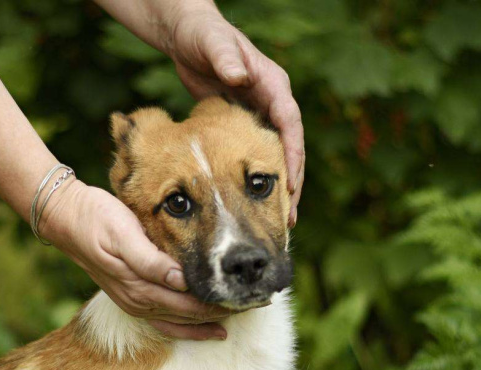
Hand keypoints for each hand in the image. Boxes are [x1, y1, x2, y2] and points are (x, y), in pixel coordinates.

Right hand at [41, 180, 233, 339]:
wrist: (67, 219)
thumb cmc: (97, 220)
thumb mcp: (124, 234)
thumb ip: (151, 261)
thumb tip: (179, 280)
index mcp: (141, 288)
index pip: (191, 304)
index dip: (222, 304)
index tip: (251, 298)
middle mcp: (140, 302)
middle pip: (191, 316)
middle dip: (225, 312)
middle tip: (258, 304)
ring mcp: (136, 303)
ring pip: (182, 322)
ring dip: (211, 321)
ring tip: (242, 316)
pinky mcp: (134, 296)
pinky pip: (168, 322)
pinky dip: (191, 326)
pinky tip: (210, 326)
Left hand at [168, 8, 304, 227]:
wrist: (188, 36)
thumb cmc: (201, 35)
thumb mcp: (212, 42)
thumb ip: (225, 57)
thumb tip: (239, 75)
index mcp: (271, 84)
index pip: (289, 123)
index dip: (292, 155)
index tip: (291, 185)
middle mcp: (271, 101)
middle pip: (290, 147)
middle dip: (292, 183)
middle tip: (289, 217)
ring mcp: (259, 114)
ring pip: (276, 157)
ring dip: (279, 189)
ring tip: (281, 223)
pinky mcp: (245, 125)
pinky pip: (257, 158)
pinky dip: (258, 182)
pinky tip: (256, 207)